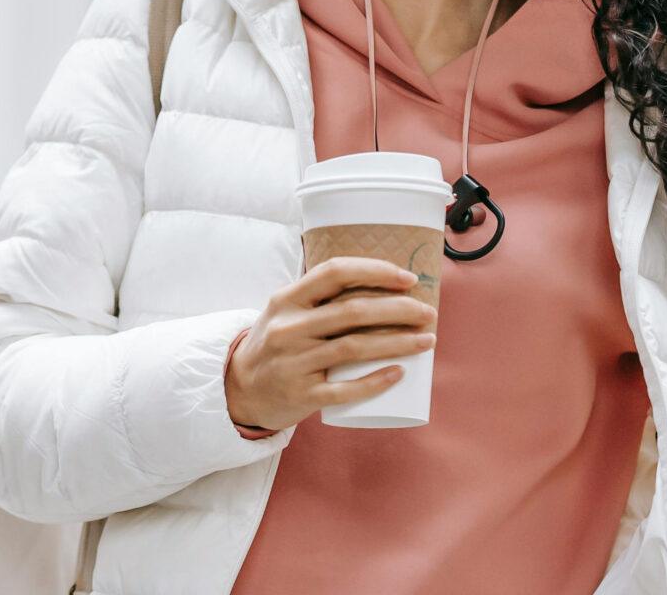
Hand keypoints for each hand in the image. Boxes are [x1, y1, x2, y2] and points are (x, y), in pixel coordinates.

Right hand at [224, 256, 438, 431]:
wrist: (239, 389)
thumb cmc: (275, 345)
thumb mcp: (284, 312)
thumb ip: (318, 297)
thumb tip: (379, 284)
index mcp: (286, 300)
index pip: (334, 273)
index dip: (374, 271)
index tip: (407, 279)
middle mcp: (289, 328)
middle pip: (353, 311)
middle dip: (398, 309)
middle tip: (427, 313)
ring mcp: (295, 362)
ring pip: (355, 348)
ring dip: (398, 342)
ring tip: (427, 340)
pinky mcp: (302, 394)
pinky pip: (345, 389)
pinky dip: (375, 381)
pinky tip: (400, 372)